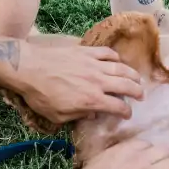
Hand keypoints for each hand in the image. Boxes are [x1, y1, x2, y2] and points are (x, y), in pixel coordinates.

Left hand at [8, 35, 144, 122]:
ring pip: (121, 68)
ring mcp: (94, 64)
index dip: (126, 112)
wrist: (28, 68)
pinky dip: (115, 58)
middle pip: (126, 86)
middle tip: (140, 96)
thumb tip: (93, 113)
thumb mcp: (58, 116)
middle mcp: (98, 82)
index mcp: (91, 100)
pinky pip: (107, 53)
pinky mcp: (86, 52)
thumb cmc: (40, 95)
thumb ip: (78, 116)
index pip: (118, 107)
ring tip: (137, 79)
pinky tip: (117, 61)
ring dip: (132, 75)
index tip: (128, 114)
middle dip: (137, 92)